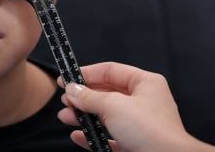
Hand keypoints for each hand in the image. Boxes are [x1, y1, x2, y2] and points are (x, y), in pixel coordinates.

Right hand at [57, 62, 214, 151]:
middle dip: (83, 97)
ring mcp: (139, 125)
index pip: (111, 71)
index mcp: (145, 84)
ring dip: (84, 116)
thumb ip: (89, 96)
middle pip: (106, 93)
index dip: (87, 73)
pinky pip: (109, 137)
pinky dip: (92, 136)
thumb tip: (72, 90)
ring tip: (66, 117)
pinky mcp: (134, 144)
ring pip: (106, 116)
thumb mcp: (113, 105)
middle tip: (65, 99)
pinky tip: (78, 136)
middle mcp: (143, 102)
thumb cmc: (149, 130)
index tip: (66, 78)